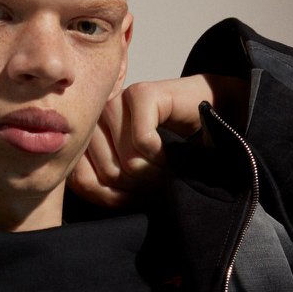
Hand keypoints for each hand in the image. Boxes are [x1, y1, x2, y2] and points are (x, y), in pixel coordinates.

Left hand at [67, 73, 248, 209]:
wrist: (214, 120)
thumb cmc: (171, 154)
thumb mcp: (133, 185)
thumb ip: (100, 188)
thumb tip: (77, 183)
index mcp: (87, 141)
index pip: (81, 181)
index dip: (115, 198)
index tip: (139, 193)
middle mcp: (96, 119)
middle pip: (107, 173)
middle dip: (140, 186)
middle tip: (160, 177)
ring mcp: (116, 102)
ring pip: (126, 160)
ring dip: (155, 171)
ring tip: (167, 164)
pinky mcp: (141, 93)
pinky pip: (142, 140)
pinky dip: (162, 154)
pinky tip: (171, 148)